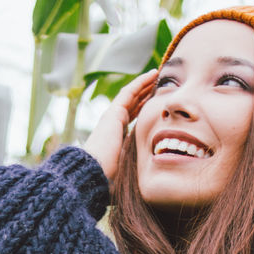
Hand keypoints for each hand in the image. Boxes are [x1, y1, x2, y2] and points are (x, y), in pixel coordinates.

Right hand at [83, 67, 158, 186]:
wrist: (94, 174)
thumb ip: (137, 167)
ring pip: (131, 95)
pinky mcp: (113, 113)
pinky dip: (140, 83)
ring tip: (157, 74)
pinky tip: (152, 75)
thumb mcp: (128, 170)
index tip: (157, 102)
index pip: (133, 118)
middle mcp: (113, 125)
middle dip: (145, 94)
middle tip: (158, 84)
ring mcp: (112, 117)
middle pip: (132, 105)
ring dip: (144, 84)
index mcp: (117, 138)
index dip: (144, 108)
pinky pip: (129, 92)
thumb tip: (150, 179)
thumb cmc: (109, 179)